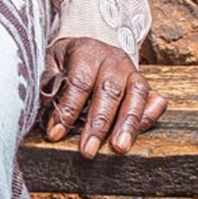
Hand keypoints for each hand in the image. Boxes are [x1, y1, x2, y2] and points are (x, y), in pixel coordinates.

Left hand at [44, 37, 167, 157]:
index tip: (56, 133)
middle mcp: (112, 60)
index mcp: (86, 52)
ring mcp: (131, 71)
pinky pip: (150, 100)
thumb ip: (49, 84)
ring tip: (119, 148)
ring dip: (128, 124)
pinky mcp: (142, 83)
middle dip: (99, 124)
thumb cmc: (68, 62)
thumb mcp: (52, 64)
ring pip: (135, 95)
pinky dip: (149, 116)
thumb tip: (47, 110)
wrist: (91, 49)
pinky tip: (142, 131)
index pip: (78, 82)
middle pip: (108, 91)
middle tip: (88, 150)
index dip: (68, 109)